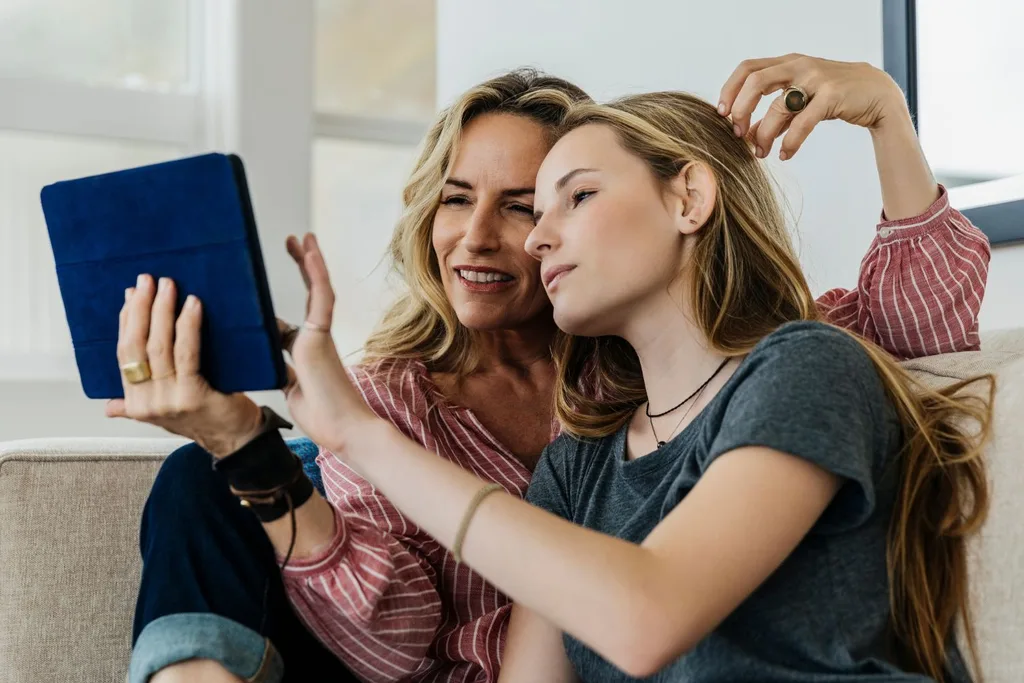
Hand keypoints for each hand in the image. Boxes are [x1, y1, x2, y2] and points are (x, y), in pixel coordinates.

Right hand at [107, 275, 263, 457]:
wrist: (237, 440)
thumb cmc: (205, 418)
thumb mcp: (164, 414)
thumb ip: (134, 406)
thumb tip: (109, 405)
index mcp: (135, 402)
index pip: (124, 353)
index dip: (126, 321)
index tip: (131, 294)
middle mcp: (146, 403)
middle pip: (137, 346)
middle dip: (142, 308)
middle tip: (149, 280)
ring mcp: (168, 400)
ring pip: (159, 347)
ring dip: (163, 311)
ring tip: (169, 286)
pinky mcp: (192, 396)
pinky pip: (187, 354)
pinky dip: (188, 326)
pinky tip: (193, 306)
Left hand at [279, 233, 377, 454]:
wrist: (342, 429)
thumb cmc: (320, 415)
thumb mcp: (287, 386)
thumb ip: (276, 368)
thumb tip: (257, 356)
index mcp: (304, 351)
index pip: (291, 317)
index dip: (279, 306)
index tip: (267, 287)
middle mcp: (314, 338)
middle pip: (308, 294)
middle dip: (302, 267)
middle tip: (294, 241)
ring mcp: (320, 334)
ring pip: (318, 290)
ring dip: (311, 262)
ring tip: (302, 237)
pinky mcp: (322, 335)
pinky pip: (321, 298)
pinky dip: (316, 274)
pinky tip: (310, 253)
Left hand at [718, 54, 908, 159]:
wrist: (877, 94)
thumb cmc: (832, 96)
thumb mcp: (800, 99)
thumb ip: (773, 114)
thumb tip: (745, 134)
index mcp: (787, 63)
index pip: (748, 68)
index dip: (729, 90)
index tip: (721, 115)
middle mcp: (799, 65)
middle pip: (755, 81)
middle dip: (740, 110)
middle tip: (737, 133)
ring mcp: (816, 78)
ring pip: (778, 105)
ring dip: (763, 134)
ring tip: (761, 153)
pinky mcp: (833, 95)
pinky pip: (803, 122)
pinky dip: (790, 142)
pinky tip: (785, 154)